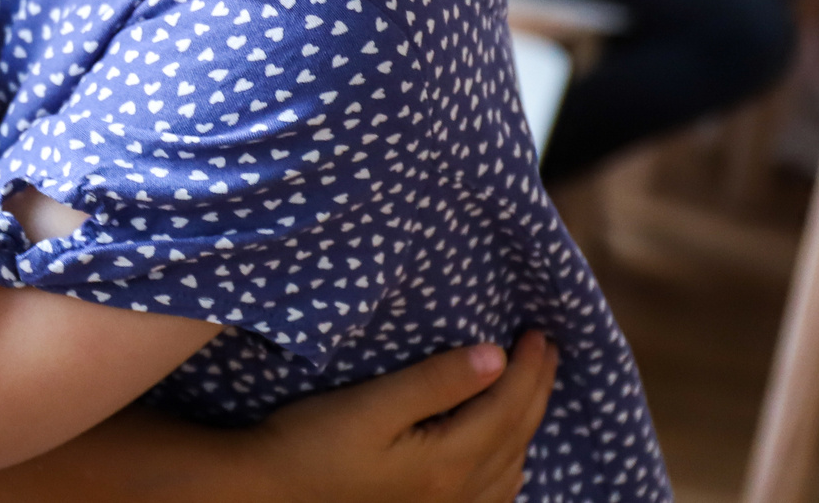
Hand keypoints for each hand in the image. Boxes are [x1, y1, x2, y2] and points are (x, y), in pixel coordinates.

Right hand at [252, 332, 556, 502]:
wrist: (270, 492)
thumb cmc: (312, 442)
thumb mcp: (372, 404)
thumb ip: (434, 382)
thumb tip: (495, 356)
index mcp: (448, 462)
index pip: (507, 407)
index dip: (528, 368)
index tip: (538, 332)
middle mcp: (458, 494)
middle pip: (516, 436)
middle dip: (536, 390)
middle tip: (548, 349)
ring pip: (511, 467)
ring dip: (528, 423)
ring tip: (533, 387)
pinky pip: (493, 494)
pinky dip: (510, 463)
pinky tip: (506, 453)